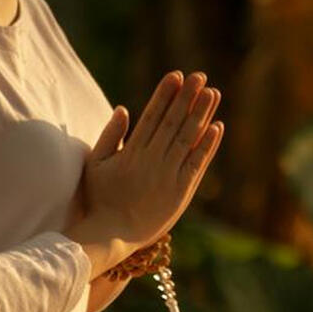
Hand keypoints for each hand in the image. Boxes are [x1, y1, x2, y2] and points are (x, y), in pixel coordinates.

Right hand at [80, 71, 223, 246]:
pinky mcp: (181, 191)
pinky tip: (217, 126)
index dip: (165, 95)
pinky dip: (207, 145)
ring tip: (212, 93)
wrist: (113, 235)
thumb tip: (123, 108)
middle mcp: (152, 160)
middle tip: (199, 76)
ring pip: (188, 139)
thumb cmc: (100, 199)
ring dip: (201, 114)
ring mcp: (168, 175)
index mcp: (131, 152)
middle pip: (173, 122)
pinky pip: (197, 163)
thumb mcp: (96, 164)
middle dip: (187, 97)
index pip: (152, 116)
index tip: (176, 76)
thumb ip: (110, 136)